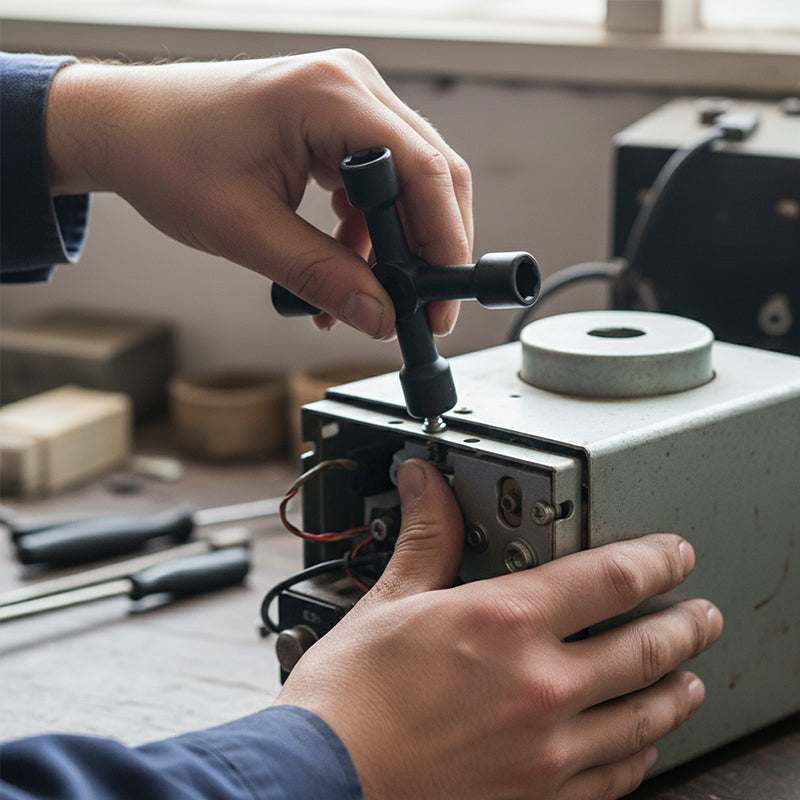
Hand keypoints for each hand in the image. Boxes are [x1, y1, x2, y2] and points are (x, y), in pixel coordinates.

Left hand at [45, 50, 471, 338]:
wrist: (124, 129)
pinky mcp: (332, 124)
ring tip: (370, 297)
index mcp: (331, 96)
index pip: (425, 171)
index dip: (445, 242)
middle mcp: (349, 88)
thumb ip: (321, 276)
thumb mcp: (246, 230)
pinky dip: (368, 233)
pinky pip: (374, 184)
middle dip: (429, 248)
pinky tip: (346, 269)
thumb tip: (380, 316)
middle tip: (421, 307)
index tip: (442, 299)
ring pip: (407, 183)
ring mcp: (343, 103)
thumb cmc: (167, 156)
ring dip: (395, 247)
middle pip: (430, 174)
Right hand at [275, 459, 723, 799]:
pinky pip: (614, 775)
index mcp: (503, 622)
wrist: (323, 781)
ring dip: (674, 691)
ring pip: (643, 716)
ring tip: (688, 679)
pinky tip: (641, 744)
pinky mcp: (538, 798)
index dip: (656, 559)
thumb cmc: (350, 696)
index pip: (610, 577)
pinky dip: (638, 753)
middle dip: (685, 626)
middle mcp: (538, 685)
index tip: (674, 554)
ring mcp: (545, 748)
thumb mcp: (390, 601)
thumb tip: (425, 483)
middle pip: (644, 648)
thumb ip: (427, 538)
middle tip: (702, 616)